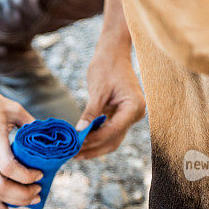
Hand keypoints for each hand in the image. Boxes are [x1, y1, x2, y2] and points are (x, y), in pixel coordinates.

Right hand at [0, 80, 42, 208]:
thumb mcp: (12, 108)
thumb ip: (30, 123)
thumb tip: (49, 138)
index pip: (9, 167)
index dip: (27, 176)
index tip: (41, 173)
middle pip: (0, 186)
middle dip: (23, 194)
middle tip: (39, 190)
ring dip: (14, 201)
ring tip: (32, 199)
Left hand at [75, 45, 145, 159]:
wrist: (113, 53)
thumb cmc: (107, 66)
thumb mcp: (98, 90)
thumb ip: (91, 112)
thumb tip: (80, 131)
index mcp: (134, 106)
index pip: (114, 129)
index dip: (95, 139)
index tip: (78, 145)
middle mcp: (134, 114)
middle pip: (114, 140)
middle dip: (94, 149)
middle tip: (74, 155)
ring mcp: (128, 116)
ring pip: (111, 139)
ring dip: (94, 147)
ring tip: (74, 153)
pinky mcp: (120, 116)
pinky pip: (108, 131)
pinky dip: (95, 137)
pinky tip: (80, 142)